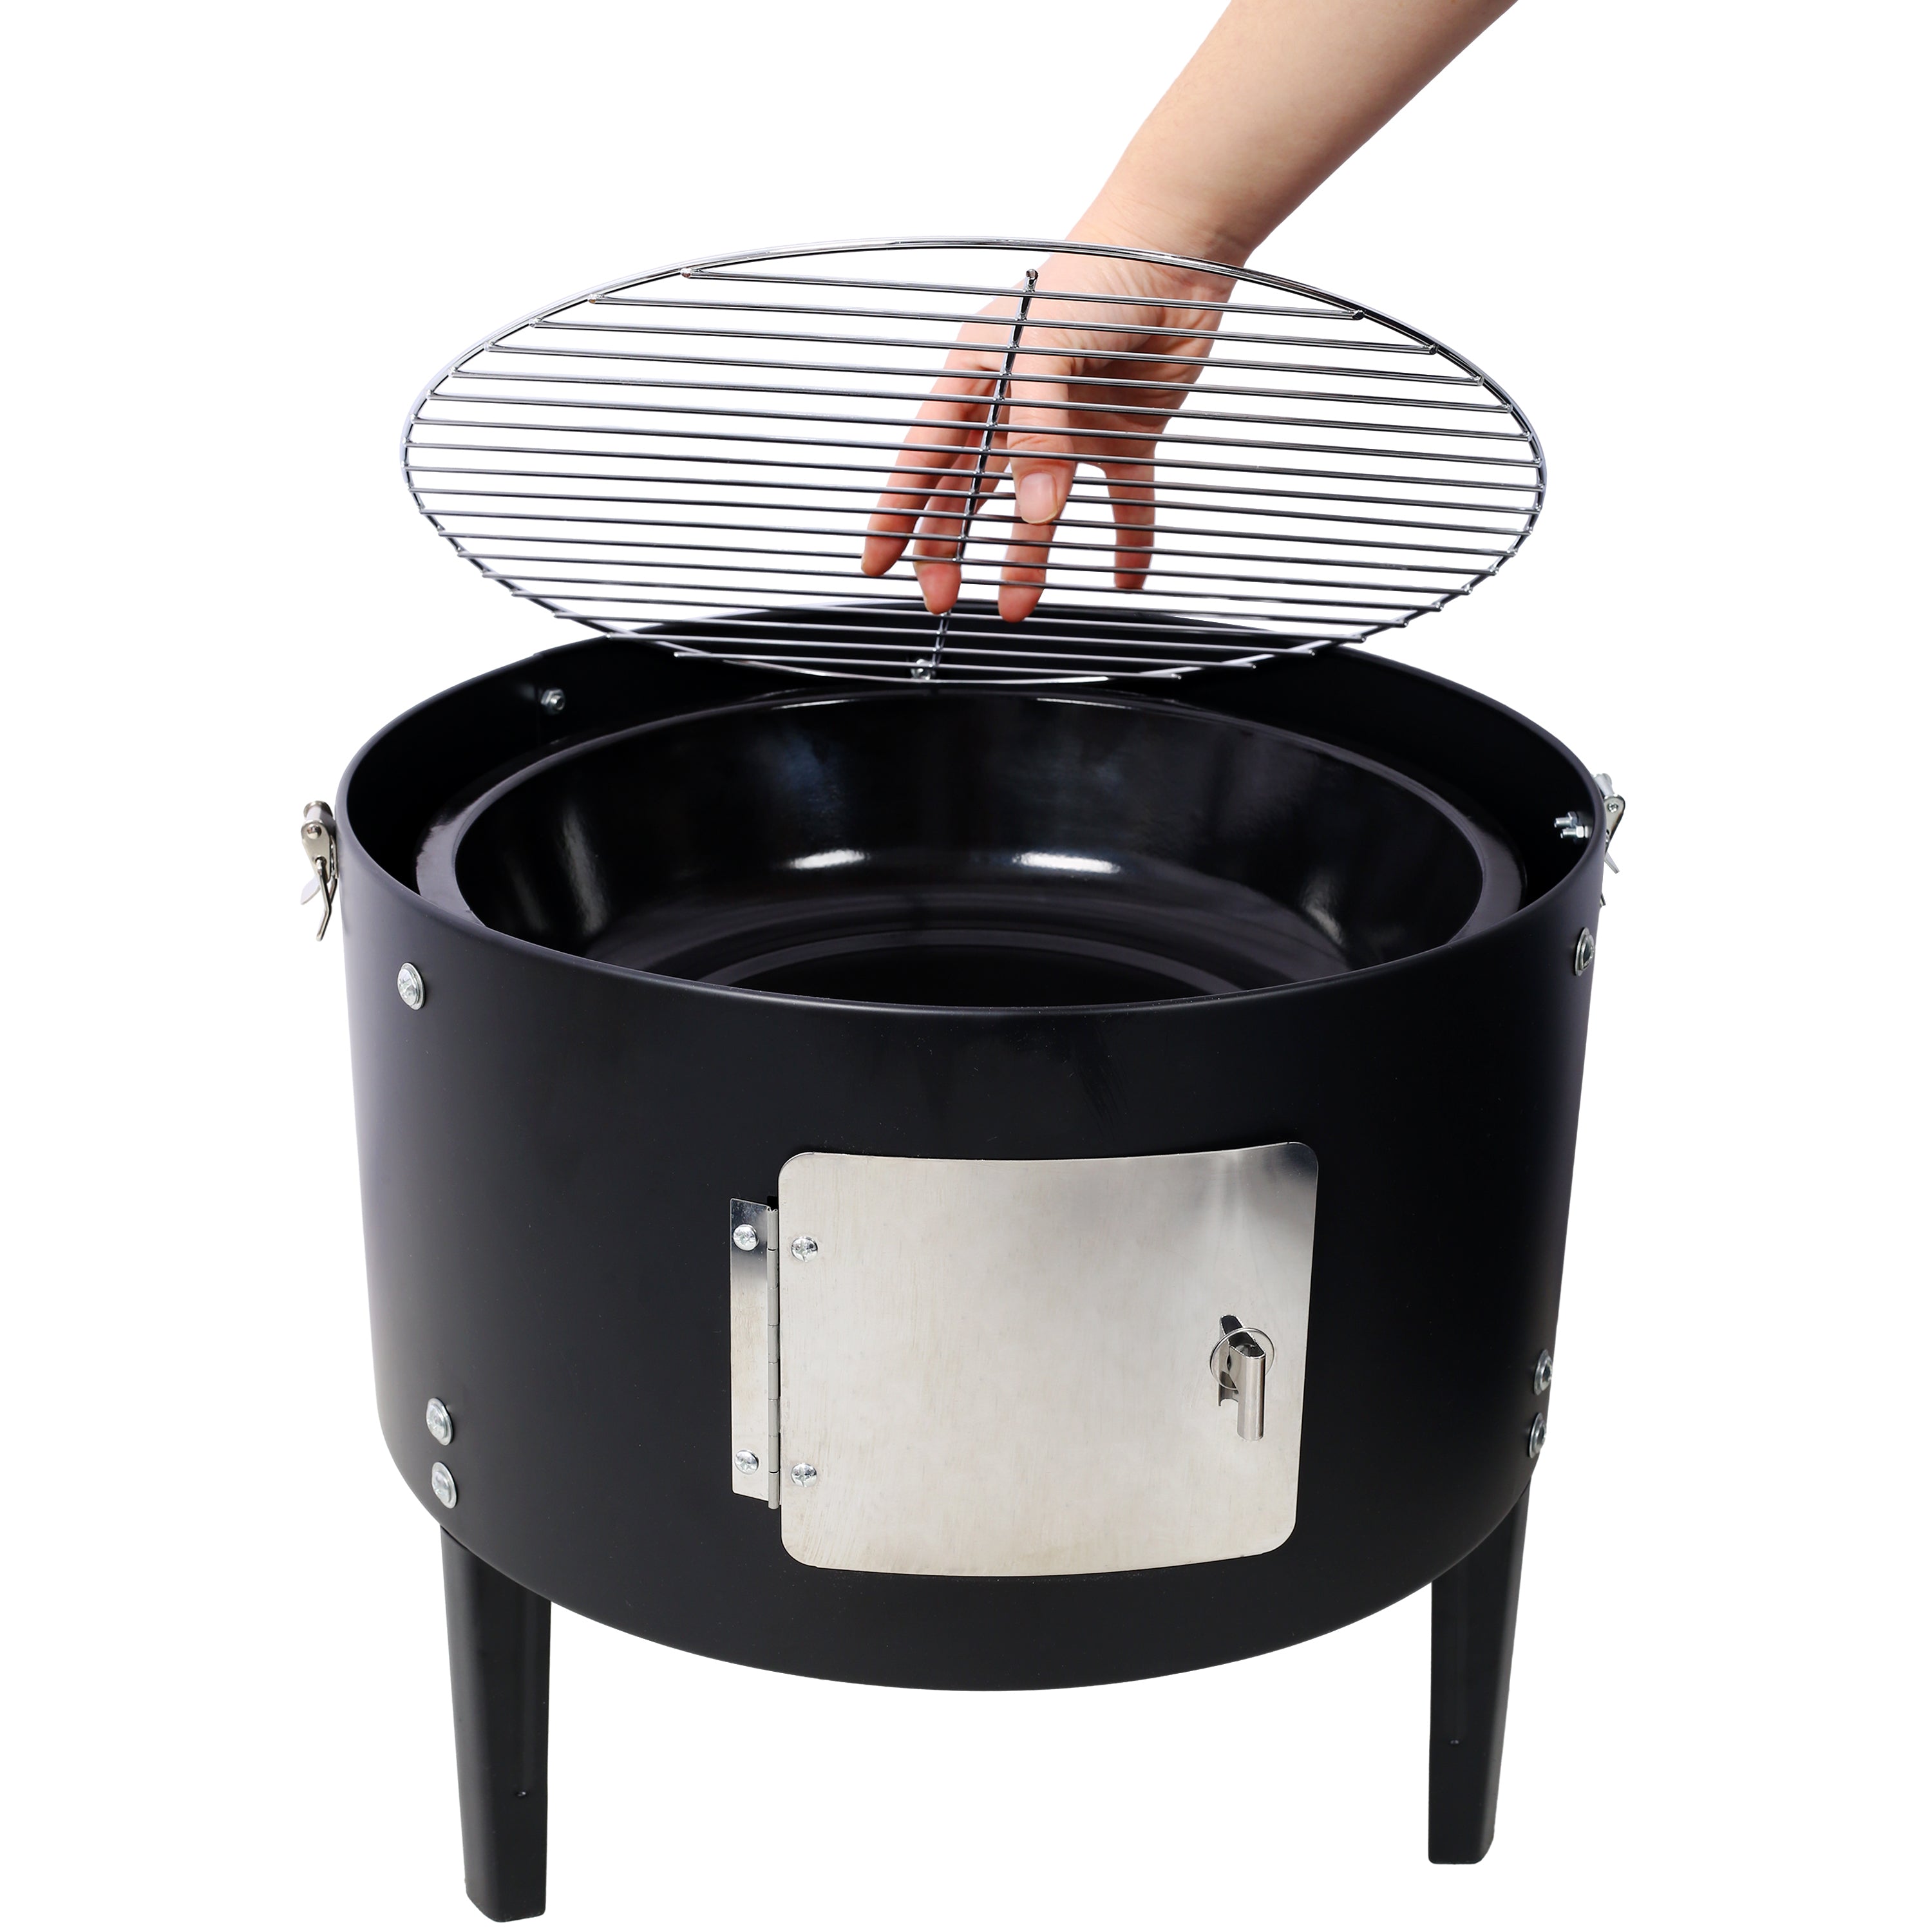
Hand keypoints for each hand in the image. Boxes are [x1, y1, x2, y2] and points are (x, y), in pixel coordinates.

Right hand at [859, 246, 1235, 623]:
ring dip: (1026, 559)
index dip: (899, 511)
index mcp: (978, 376)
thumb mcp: (1047, 348)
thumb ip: (1037, 430)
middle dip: (949, 548)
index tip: (879, 560)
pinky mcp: (1123, 435)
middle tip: (943, 597)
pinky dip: (1128, 539)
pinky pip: (1123, 500)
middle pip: (968, 493)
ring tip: (1018, 606)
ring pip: (1037, 509)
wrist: (1180, 251)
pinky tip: (1125, 576)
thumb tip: (1037, 509)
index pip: (925, 455)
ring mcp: (1069, 425)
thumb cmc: (1099, 273)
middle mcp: (1017, 406)